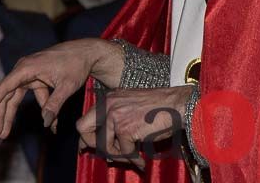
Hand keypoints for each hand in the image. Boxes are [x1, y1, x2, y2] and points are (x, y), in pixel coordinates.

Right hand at [0, 38, 121, 139]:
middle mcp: (24, 70)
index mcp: (27, 67)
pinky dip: (41, 110)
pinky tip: (51, 125)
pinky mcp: (37, 78)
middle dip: (0, 115)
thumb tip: (46, 123)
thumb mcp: (67, 86)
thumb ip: (54, 104)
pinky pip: (34, 97)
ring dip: (11, 116)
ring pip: (15, 98)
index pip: (5, 86)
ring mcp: (30, 74)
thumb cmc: (76, 64)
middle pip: (7, 95)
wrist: (87, 52)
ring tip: (4, 134)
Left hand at [75, 86, 192, 170]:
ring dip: (118, 157)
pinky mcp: (125, 128)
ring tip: (132, 159)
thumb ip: (116, 123)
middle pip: (82, 128)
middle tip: (107, 154)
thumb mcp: (131, 109)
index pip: (85, 119)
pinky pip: (124, 152)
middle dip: (92, 145)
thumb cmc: (159, 108)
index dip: (85, 137)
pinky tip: (141, 161)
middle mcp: (108, 105)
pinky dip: (133, 160)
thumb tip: (104, 149)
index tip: (86, 149)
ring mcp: (115, 116)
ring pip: (102, 146)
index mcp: (109, 99)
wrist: (177, 104)